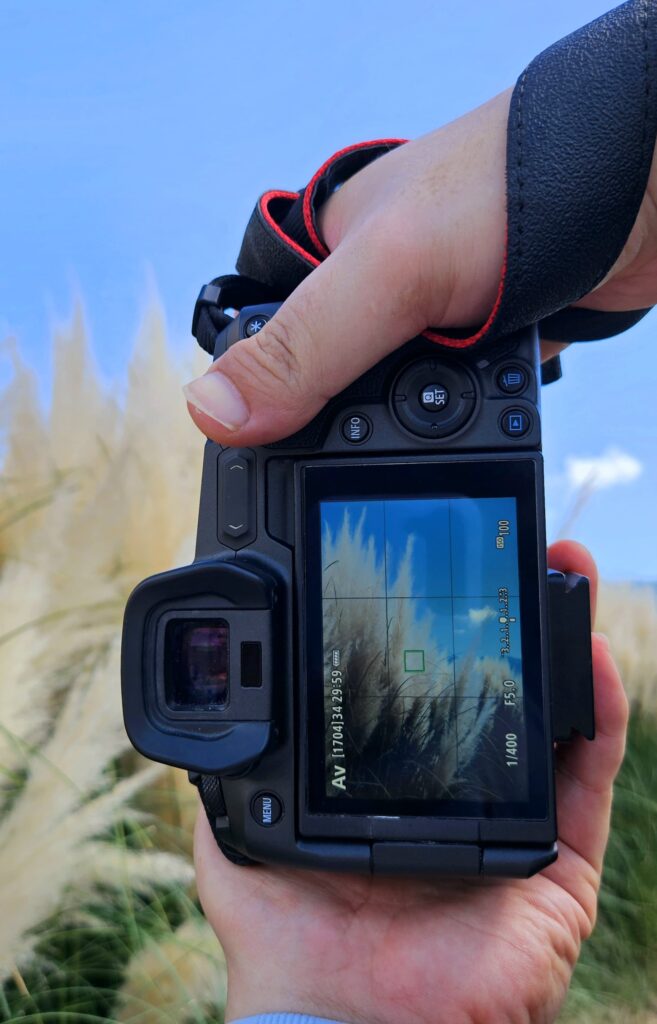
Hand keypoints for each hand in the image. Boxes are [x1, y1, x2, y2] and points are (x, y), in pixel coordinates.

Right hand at [182, 89, 656, 444]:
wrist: (640, 194)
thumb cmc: (510, 193)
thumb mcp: (387, 272)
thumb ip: (302, 345)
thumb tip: (210, 415)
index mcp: (319, 260)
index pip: (262, 349)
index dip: (267, 406)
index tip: (279, 463)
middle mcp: (366, 289)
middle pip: (327, 392)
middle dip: (352, 429)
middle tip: (381, 448)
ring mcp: (424, 320)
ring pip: (391, 411)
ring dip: (415, 433)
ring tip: (447, 430)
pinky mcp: (476, 346)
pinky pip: (449, 413)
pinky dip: (463, 428)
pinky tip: (478, 426)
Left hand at [196, 540, 627, 1023]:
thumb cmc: (295, 948)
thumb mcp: (245, 846)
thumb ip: (238, 783)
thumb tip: (226, 720)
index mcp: (397, 792)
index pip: (431, 699)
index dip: (443, 639)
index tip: (441, 576)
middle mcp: (463, 800)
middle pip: (501, 696)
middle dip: (512, 621)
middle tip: (513, 554)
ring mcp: (518, 827)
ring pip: (553, 718)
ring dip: (563, 640)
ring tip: (562, 568)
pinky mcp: (563, 860)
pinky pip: (591, 773)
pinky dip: (598, 709)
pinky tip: (589, 647)